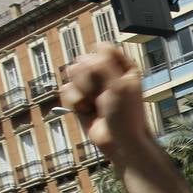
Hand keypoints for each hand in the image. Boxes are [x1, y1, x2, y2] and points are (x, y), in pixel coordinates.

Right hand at [61, 43, 150, 157]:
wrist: (121, 143)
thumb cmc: (126, 115)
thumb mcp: (119, 86)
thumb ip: (102, 66)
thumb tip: (86, 55)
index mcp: (122, 65)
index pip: (101, 49)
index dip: (100, 64)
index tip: (111, 81)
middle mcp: (106, 72)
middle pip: (83, 60)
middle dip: (89, 79)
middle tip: (103, 96)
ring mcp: (92, 85)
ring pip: (72, 73)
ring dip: (82, 90)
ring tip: (96, 104)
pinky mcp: (81, 99)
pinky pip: (66, 89)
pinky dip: (75, 101)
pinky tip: (87, 111)